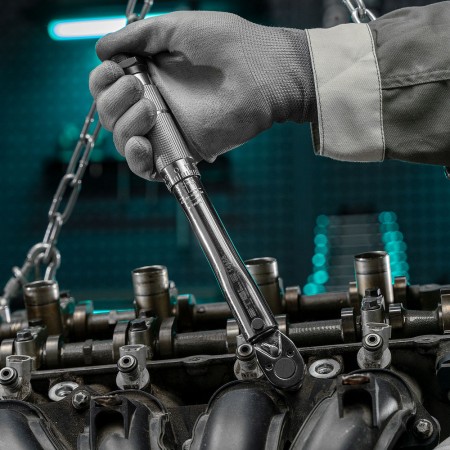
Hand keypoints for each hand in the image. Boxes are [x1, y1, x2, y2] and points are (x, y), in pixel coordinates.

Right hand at [89, 11, 314, 179]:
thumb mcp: (178, 28)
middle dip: (112, 102)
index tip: (112, 70)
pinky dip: (137, 160)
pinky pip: (150, 168)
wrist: (264, 71)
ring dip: (124, 125)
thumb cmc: (228, 44)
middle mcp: (155, 102)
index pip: (109, 86)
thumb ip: (139, 37)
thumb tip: (100, 48)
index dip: (101, 82)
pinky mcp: (185, 150)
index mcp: (151, 74)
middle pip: (110, 115)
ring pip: (123, 141)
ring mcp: (169, 128)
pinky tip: (142, 144)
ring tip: (150, 108)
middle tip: (137, 86)